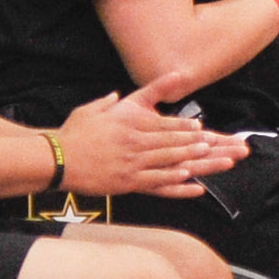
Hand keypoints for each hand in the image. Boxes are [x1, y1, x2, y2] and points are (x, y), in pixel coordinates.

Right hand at [57, 73, 247, 198]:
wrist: (55, 159)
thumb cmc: (74, 134)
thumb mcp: (93, 109)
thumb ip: (110, 101)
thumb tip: (118, 94)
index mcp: (130, 124)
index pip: (164, 125)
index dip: (185, 128)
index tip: (203, 129)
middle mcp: (135, 142)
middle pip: (175, 143)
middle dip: (202, 144)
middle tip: (224, 145)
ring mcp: (133, 163)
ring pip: (171, 161)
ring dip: (197, 161)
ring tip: (219, 159)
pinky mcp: (127, 182)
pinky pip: (157, 183)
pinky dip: (176, 183)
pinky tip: (192, 182)